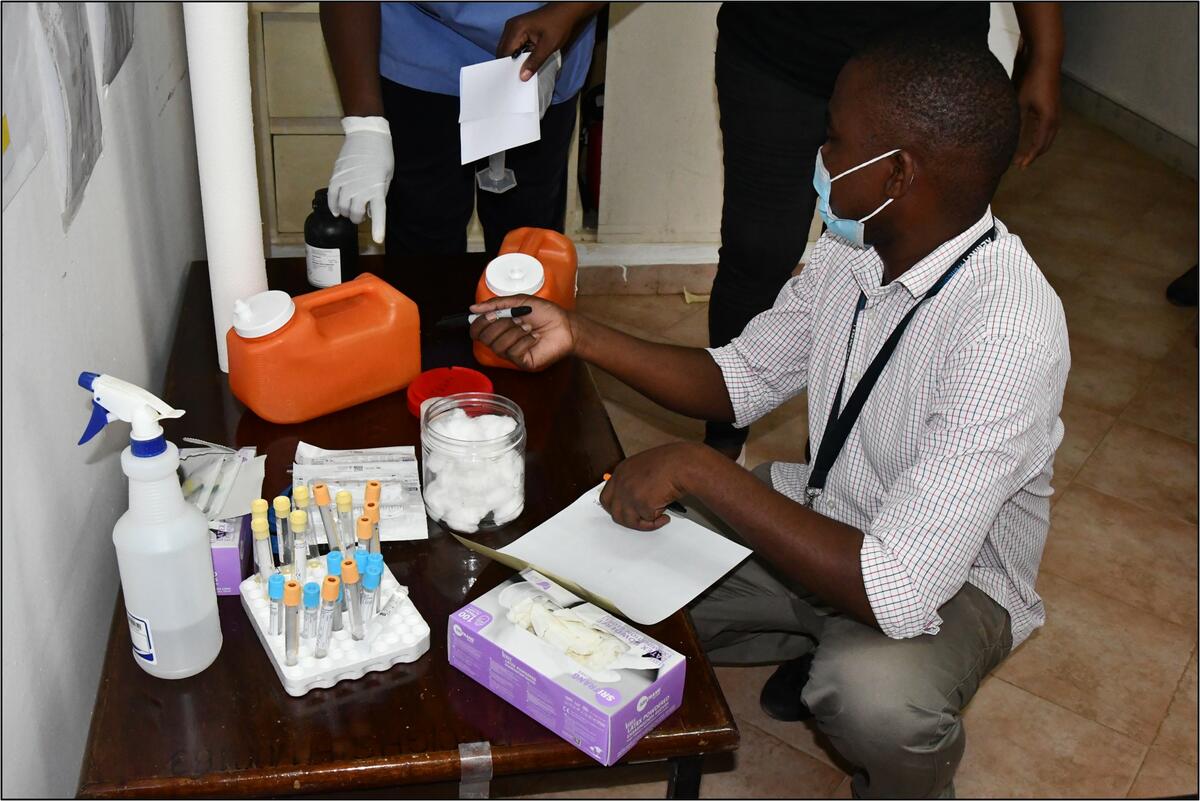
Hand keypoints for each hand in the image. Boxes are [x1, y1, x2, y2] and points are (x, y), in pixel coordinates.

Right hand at [328, 116, 393, 243]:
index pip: (378, 212)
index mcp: (377, 188)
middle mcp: (361, 187)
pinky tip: (336, 211)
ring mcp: (347, 182)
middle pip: (355, 213)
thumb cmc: (381, 155)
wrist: (367, 135)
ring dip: (346, 213)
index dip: (378, 228)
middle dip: (357, 219)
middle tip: (360, 216)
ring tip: (349, 210)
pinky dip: (333, 206)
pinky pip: (332, 197)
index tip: (378, 240)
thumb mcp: (386, 176)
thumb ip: (379, 194)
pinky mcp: (336, 177)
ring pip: (342, 207)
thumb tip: (370, 210)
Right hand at [469, 295, 576, 370]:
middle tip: (516, 318)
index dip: (480, 324)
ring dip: (514, 332)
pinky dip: (524, 341)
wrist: (566, 325)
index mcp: (500, 327)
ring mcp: (513, 354)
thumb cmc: (546, 314)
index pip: (477, 331)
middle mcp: (503, 341)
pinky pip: (513, 352)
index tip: (492, 314)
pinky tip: (534, 337)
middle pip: (485, 339)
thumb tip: (474, 309)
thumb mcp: (519, 301)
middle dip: (500, 325)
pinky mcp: (523, 362)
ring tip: (529, 327)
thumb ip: (496, 304)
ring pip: (498, 346)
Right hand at [496, 3, 601, 80]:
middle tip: (519, 77)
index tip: (513, 80)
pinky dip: (519, 54)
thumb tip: (523, 77)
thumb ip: (534, 62)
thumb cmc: (559, 25)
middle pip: (503, 51)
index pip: (504, 53)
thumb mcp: (548, 46)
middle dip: (510, 65)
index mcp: (516, 29)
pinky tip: (527, 61)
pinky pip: (514, 45)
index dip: (507, 67)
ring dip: (515, 60)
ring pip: (508, 49)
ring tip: (524, 70)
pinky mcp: (519, 30)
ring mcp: (514, 28)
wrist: (566, 12)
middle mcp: (511, 27)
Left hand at [599, 444, 705, 530]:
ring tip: (658, 516)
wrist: (683, 464)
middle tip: (641, 520)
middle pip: (614, 511)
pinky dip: (656, 523)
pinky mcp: (641, 504)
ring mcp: (630, 494)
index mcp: (621, 471)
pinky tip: (665, 515)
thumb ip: (634, 481)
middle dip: (628, 519)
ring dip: (643, 523)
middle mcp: (622, 483)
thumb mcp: (645, 467)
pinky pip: (646, 522)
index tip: (626, 512)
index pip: (607, 497)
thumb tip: (634, 499)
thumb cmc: (672, 463)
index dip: (616, 507)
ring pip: (628, 520)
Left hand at [1011, 44, 1060, 168]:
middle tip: (1022, 163)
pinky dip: (1042, 134)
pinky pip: (1049, 124)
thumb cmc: (1031, 78)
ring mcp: (1055, 109)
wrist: (1045, 57)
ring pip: (1050, 134)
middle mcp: (1054, 116)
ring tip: (1029, 153)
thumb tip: (1007, 139)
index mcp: (1047, 119)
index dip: (1029, 157)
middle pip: (1046, 142)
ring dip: (1040, 144)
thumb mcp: (1019, 101)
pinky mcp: (1053, 103)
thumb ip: (1016, 121)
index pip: (1038, 145)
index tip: (1020, 166)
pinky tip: (1033, 134)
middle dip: (1035, 154)